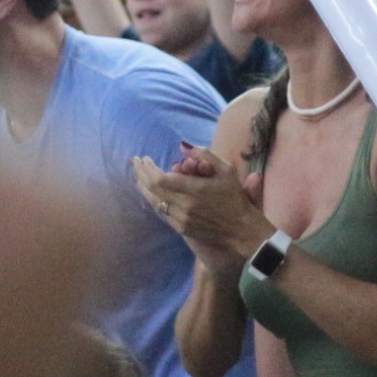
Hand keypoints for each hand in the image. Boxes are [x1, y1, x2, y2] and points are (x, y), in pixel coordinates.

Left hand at [132, 146, 271, 276]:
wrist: (241, 231)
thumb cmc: (235, 198)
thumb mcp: (226, 171)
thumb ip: (204, 155)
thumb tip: (182, 146)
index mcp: (194, 190)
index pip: (160, 179)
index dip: (148, 169)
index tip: (143, 158)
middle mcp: (184, 206)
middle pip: (152, 190)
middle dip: (141, 174)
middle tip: (135, 162)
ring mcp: (181, 219)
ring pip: (154, 202)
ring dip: (143, 187)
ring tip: (138, 175)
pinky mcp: (181, 228)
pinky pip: (162, 212)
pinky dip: (153, 200)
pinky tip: (150, 192)